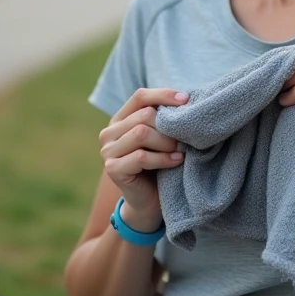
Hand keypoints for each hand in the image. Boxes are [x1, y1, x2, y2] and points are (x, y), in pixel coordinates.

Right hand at [98, 88, 186, 229]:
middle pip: (144, 115)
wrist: (149, 201)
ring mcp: (108, 151)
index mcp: (120, 119)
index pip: (140, 96)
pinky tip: (176, 161)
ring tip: (180, 151)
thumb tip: (185, 100)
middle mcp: (109, 132)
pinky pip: (141, 156)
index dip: (163, 94)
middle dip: (168, 126)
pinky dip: (163, 158)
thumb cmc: (159, 164)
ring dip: (166, 142)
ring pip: (141, 133)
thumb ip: (163, 119)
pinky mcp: (113, 169)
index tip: (186, 100)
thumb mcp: (161, 137)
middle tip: (185, 138)